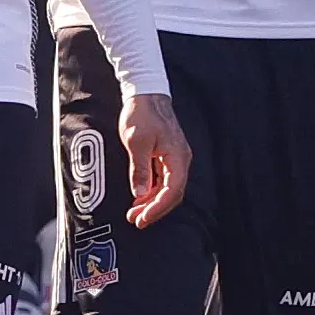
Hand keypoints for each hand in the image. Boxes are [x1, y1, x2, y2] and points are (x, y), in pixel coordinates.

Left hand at [120, 92, 191, 228]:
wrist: (145, 94)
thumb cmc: (142, 114)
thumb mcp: (136, 142)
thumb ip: (139, 168)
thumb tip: (139, 193)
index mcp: (177, 157)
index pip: (172, 191)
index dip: (157, 208)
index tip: (142, 218)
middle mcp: (181, 160)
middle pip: (172, 193)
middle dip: (154, 209)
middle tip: (135, 220)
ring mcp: (175, 158)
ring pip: (168, 188)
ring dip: (152, 202)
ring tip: (134, 212)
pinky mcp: (167, 156)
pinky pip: (163, 179)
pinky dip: (152, 190)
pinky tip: (139, 197)